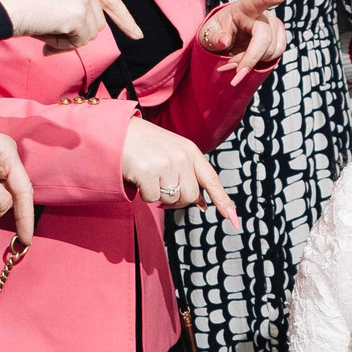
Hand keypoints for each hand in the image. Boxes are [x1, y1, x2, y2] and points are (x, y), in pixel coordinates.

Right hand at [0, 0, 143, 51]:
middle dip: (76, 36)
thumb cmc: (10, 1)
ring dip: (67, 41)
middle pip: (97, 23)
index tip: (136, 34)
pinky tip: (44, 37)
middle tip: (49, 38)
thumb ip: (68, 4)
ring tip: (43, 30)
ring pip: (89, 35)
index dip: (123, 17)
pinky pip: (79, 43)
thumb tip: (81, 31)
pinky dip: (61, 47)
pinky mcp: (78, 13)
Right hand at [122, 121, 238, 226]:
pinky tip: (138, 176)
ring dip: (159, 195)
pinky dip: (144, 193)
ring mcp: (166, 164)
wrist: (117, 131)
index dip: (223, 201)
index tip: (234, 220)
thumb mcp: (172, 153)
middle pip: (190, 196)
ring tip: (148, 175)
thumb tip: (202, 203)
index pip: (211, 180)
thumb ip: (189, 174)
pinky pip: (152, 199)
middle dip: (177, 198)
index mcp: (191, 151)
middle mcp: (182, 157)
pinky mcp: (148, 172)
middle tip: (161, 185)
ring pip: (171, 199)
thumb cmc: (144, 144)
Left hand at [198, 0, 290, 83]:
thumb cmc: (219, 30)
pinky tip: (246, 60)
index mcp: (245, 8)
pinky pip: (274, 56)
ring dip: (250, 62)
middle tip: (234, 75)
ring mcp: (274, 27)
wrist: (228, 36)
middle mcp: (264, 15)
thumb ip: (214, 37)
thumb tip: (225, 41)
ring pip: (269, 51)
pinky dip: (259, 63)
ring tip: (234, 61)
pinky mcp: (280, 39)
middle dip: (250, 58)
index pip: (259, 1)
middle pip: (264, 39)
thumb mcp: (209, 32)